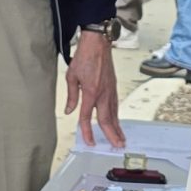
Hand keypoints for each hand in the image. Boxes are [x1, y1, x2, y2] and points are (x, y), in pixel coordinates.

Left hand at [66, 34, 122, 148]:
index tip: (89, 142)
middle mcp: (102, 93)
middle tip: (117, 146)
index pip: (86, 117)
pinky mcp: (114, 87)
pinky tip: (117, 122)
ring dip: (117, 128)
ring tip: (121, 139)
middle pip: (107, 120)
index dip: (87, 131)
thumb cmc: (84, 57)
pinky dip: (117, 117)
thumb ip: (71, 96)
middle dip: (112, 135)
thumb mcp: (71, 76)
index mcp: (90, 92)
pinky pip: (115, 106)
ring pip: (114, 114)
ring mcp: (110, 91)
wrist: (98, 44)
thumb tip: (70, 110)